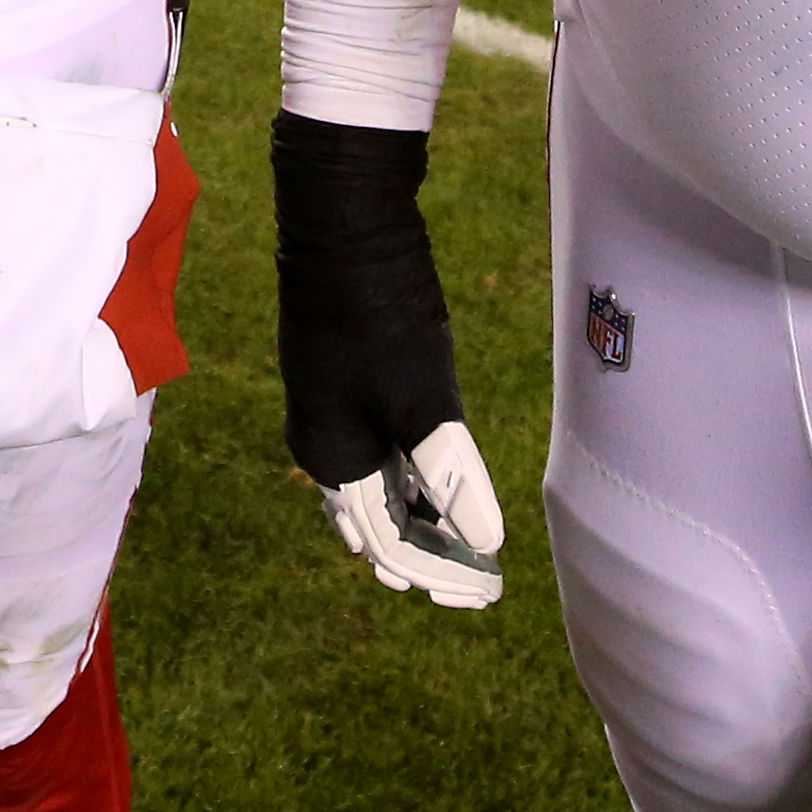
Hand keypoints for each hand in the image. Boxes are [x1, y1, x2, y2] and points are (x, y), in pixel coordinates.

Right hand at [275, 110, 504, 608]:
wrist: (341, 222)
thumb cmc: (381, 312)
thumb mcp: (424, 398)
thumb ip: (452, 474)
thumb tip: (489, 542)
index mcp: (333, 460)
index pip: (389, 544)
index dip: (440, 572)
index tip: (488, 590)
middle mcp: (322, 445)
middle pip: (375, 526)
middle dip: (427, 559)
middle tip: (477, 587)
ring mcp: (329, 412)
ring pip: (373, 491)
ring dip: (418, 524)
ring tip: (457, 552)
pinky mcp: (343, 382)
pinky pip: (374, 455)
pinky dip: (406, 482)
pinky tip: (430, 486)